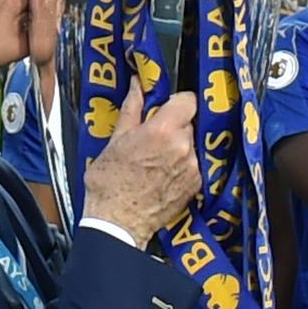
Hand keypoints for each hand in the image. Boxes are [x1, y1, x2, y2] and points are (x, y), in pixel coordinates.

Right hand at [82, 79, 199, 245]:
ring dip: (178, 146)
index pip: (188, 99)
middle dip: (173, 126)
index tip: (167, 106)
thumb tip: (137, 86)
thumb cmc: (110, 184)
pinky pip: (193, 163)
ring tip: (155, 159)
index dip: (177, 101)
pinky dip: (182, 165)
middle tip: (153, 137)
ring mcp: (192, 167)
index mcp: (162, 131)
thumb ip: (132, 108)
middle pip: (188, 122)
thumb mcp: (115, 140)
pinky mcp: (196, 184)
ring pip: (191, 143)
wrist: (117, 222)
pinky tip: (163, 174)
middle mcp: (183, 147)